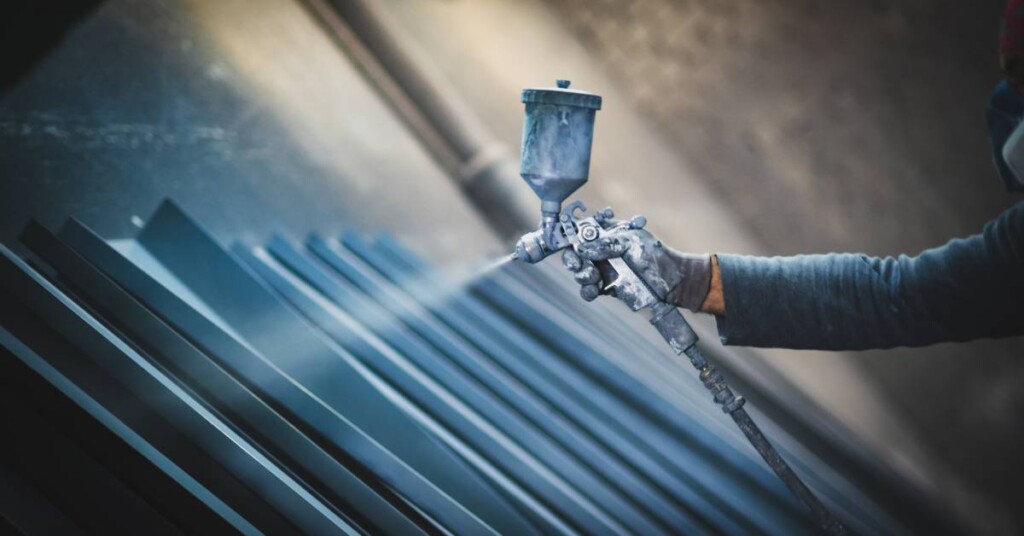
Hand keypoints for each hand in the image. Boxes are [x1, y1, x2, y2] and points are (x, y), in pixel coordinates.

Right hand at [561, 224, 712, 311]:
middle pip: (575, 255)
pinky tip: (594, 290)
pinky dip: (587, 291)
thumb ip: (606, 244)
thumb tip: (582, 248)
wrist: (672, 281)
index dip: (569, 237)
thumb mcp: (631, 241)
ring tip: (592, 276)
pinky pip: (589, 291)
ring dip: (581, 275)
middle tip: (577, 264)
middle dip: (572, 260)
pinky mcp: (607, 288)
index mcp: (606, 235)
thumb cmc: (655, 254)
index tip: (565, 242)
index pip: (581, 233)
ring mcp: (604, 270)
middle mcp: (602, 252)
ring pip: (580, 273)